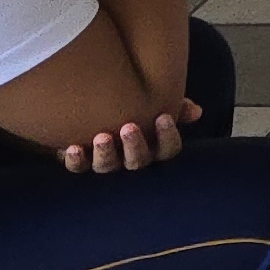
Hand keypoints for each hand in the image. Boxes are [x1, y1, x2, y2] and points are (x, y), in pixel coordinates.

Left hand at [59, 109, 188, 173]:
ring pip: (107, 167)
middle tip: (128, 127)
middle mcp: (129, 158)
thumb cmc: (130, 104)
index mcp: (152, 146)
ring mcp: (104, 161)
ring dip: (105, 154)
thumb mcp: (153, 102)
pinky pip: (77, 168)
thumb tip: (196, 111)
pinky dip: (76, 160)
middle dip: (134, 146)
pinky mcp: (79, 160)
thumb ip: (173, 105)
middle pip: (138, 161)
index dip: (167, 137)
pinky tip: (73, 147)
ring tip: (101, 137)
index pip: (167, 150)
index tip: (163, 117)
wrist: (88, 107)